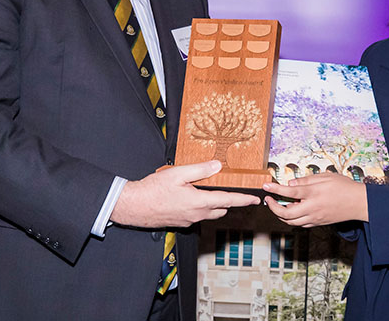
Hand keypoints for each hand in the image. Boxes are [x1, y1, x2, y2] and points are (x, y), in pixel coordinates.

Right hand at [111, 160, 259, 227]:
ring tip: (215, 192)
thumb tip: (217, 166)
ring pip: (210, 213)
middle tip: (237, 192)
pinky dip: (202, 207)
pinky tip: (194, 197)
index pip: (228, 201)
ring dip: (216, 204)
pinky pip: (198, 215)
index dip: (244, 200)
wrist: (133, 207)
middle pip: (221, 209)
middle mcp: (197, 214)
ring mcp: (189, 220)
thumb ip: (199, 170)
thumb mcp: (178, 174)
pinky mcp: (181, 222)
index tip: (255, 199)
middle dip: (230, 202)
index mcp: (199, 202)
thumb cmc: (153, 190)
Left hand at [262, 172, 367, 226]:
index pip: (289, 191)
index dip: (275, 189)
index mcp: (313, 193)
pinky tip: (292, 210)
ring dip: (282, 215)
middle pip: (286, 214)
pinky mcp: (318, 223)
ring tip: (278, 205)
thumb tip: (291, 183)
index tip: (266, 186)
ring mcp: (315, 218)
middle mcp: (312, 208)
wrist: (359, 203)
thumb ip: (306, 179)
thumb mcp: (325, 177)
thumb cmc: (344, 187)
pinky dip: (292, 219)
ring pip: (292, 222)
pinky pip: (301, 224)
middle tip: (269, 200)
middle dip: (274, 208)